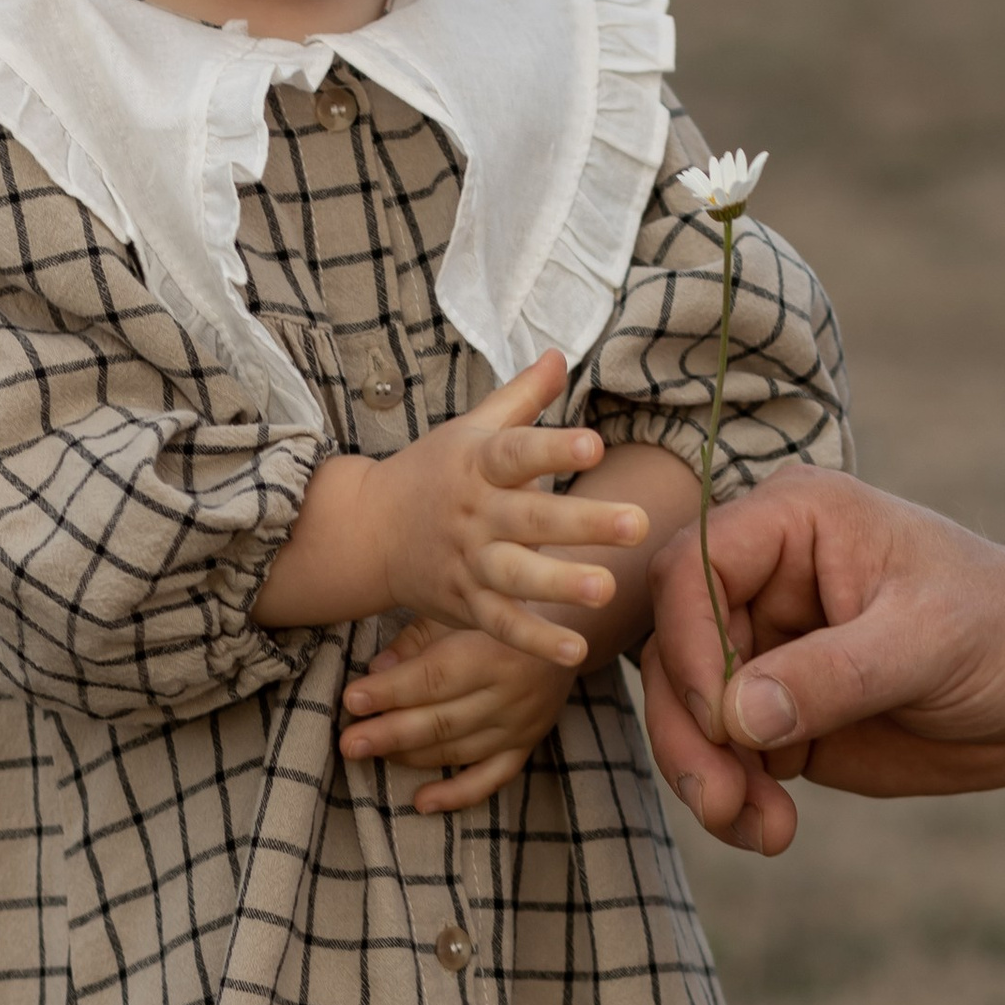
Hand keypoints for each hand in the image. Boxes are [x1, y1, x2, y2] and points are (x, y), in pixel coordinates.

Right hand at [257, 355, 647, 664]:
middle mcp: (476, 514)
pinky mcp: (465, 604)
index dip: (554, 449)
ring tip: (606, 589)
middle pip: (532, 518)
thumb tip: (560, 353)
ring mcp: (469, 562)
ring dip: (560, 584)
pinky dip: (534, 640)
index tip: (594, 445)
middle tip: (637, 524)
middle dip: (585, 522)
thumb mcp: (471, 428)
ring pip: (517, 575)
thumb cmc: (434, 472)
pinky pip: (502, 625)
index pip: (518, 452)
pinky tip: (575, 650)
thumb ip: (521, 397)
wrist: (367, 531)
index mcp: (480, 464)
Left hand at [340, 619, 574, 814]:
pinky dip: (457, 795)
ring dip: (409, 756)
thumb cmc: (499, 614)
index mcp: (494, 650)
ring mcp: (521, 724)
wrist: (568, 629)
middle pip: (441, 720)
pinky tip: (421, 802)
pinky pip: (492, 778)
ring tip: (368, 756)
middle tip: (348, 743)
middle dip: (389, 733)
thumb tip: (376, 671)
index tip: (352, 699)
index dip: (391, 691)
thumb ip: (417, 639)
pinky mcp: (527, 745)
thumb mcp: (461, 610)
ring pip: (458, 750)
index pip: (435, 678)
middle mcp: (511, 692)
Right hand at [640, 474, 1004, 855]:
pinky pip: (726, 757)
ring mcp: (769, 648)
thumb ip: (833, 674)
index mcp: (794, 523)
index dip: (690, 645)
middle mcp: (766, 579)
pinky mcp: (780, 712)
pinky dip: (735, 799)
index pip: (691, 569)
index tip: (723, 718)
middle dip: (689, 732)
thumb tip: (738, 716)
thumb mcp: (928, 643)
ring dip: (707, 777)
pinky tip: (773, 833)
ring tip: (761, 830)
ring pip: (689, 711)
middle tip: (723, 801)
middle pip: (674, 650)